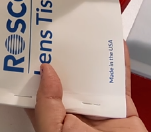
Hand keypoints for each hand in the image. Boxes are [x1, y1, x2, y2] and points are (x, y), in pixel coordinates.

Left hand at [26, 42, 146, 131]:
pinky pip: (120, 81)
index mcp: (52, 120)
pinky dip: (119, 63)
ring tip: (82, 31)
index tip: (29, 45)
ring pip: (92, 75)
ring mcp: (98, 109)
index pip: (38, 90)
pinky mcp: (121, 108)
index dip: (33, 68)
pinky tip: (115, 45)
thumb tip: (45, 72)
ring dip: (89, 55)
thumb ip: (47, 106)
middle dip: (62, 55)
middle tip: (56, 29)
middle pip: (66, 77)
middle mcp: (73, 112)